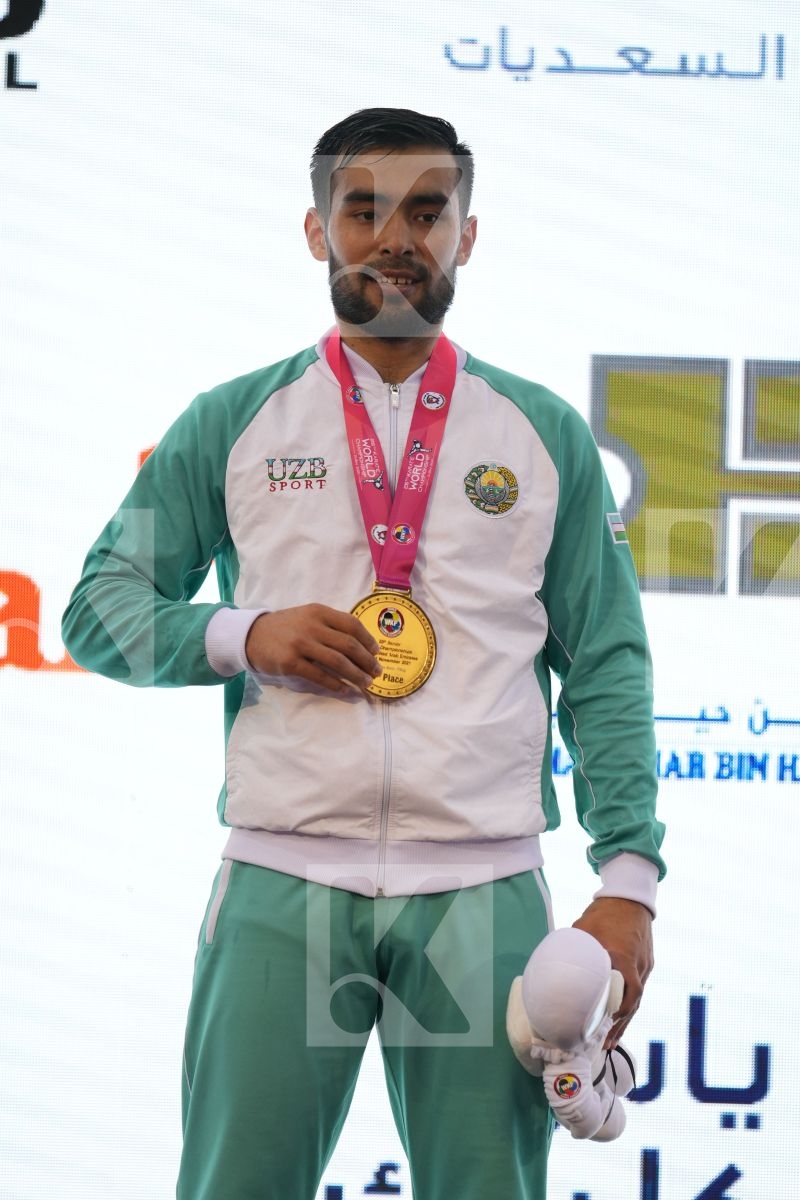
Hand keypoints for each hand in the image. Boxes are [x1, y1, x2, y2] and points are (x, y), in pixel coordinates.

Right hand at [245, 605, 381, 694]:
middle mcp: (311, 626)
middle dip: (366, 661)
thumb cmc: (286, 627)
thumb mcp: (308, 616)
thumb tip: (360, 644)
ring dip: (355, 674)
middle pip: (348, 645)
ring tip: (365, 683)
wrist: (252, 635)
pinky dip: (335, 684)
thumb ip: (330, 625)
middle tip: (376, 672)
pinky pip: (319, 675)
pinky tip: (345, 689)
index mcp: (319, 612)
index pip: (351, 624)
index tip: (376, 652)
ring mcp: (300, 644)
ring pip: (337, 661)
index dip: (367, 640)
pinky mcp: (290, 663)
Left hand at [572, 897, 652, 1048]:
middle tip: (606, 1045)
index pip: (627, 994)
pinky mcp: (647, 964)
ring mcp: (645, 966)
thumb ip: (573, 946)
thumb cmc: (605, 912)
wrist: (631, 898)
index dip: (618, 1015)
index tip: (604, 1029)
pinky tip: (620, 1016)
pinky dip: (629, 1005)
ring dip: (625, 1021)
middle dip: (620, 1027)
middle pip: (633, 1004)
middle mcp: (638, 966)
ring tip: (612, 1040)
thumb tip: (552, 964)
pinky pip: (639, 989)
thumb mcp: (584, 927)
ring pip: (637, 1000)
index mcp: (623, 957)